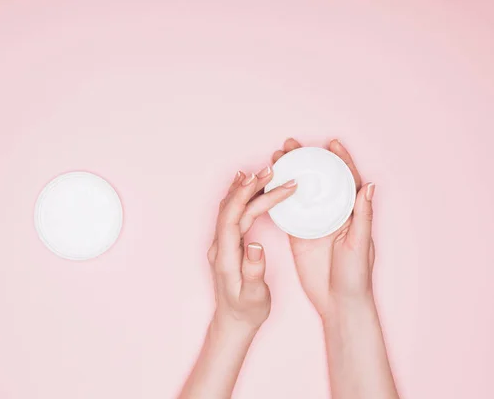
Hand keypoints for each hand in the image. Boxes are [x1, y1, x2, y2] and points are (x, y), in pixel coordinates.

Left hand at [207, 167, 297, 330]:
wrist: (233, 322)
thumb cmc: (246, 311)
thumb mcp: (254, 296)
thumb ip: (254, 271)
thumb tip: (255, 245)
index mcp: (225, 257)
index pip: (232, 218)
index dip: (245, 196)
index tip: (263, 180)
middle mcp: (220, 246)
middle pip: (232, 208)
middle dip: (251, 187)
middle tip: (273, 170)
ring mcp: (222, 244)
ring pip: (231, 208)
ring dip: (246, 189)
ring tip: (264, 172)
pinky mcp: (228, 243)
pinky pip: (232, 214)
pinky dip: (241, 197)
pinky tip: (246, 185)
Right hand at [271, 138, 375, 317]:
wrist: (337, 303)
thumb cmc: (356, 276)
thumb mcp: (361, 244)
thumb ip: (363, 216)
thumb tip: (369, 186)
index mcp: (352, 213)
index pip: (347, 180)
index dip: (340, 160)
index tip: (331, 143)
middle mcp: (332, 214)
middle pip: (319, 181)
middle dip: (307, 161)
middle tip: (291, 145)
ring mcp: (314, 223)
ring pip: (300, 192)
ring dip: (289, 174)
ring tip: (276, 158)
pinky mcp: (298, 235)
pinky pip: (287, 212)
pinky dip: (277, 198)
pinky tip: (267, 185)